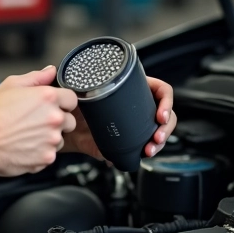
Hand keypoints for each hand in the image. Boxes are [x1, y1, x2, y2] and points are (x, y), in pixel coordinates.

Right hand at [0, 65, 77, 176]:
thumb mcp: (10, 85)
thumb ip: (36, 77)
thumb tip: (50, 71)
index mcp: (48, 98)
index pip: (72, 99)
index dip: (62, 102)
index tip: (53, 106)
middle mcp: (54, 118)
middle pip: (69, 120)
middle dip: (57, 121)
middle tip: (36, 122)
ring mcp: (51, 140)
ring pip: (60, 139)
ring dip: (49, 138)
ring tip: (27, 136)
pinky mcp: (46, 159)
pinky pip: (50, 155)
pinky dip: (40, 153)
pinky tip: (24, 147)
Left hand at [62, 75, 176, 159]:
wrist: (67, 130)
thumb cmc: (74, 107)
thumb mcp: (79, 94)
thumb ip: (78, 86)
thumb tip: (68, 79)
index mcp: (134, 89)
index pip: (161, 90)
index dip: (166, 101)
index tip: (160, 115)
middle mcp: (139, 105)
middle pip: (166, 112)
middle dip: (166, 127)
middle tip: (156, 136)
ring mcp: (138, 124)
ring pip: (161, 129)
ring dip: (161, 140)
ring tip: (150, 149)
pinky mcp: (134, 140)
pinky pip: (149, 144)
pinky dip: (152, 149)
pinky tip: (146, 153)